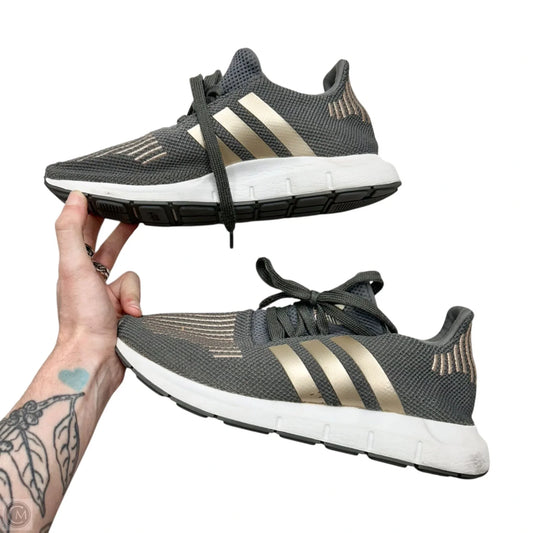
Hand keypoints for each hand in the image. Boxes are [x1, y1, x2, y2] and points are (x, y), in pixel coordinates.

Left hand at [54, 191, 139, 391]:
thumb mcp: (73, 267)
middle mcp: (88, 279)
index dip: (93, 211)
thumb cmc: (81, 320)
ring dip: (131, 290)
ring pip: (130, 276)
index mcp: (72, 266)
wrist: (96, 357)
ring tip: (125, 307)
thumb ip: (71, 231)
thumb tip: (74, 199)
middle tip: (132, 215)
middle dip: (120, 232)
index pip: (82, 230)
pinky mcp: (122, 310)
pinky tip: (130, 315)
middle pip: (108, 246)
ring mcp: (105, 296)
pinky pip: (138, 295)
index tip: (102, 196)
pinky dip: (137, 303)